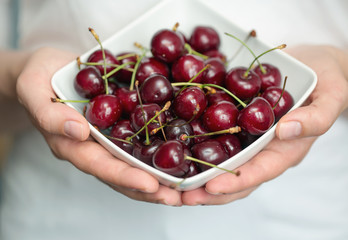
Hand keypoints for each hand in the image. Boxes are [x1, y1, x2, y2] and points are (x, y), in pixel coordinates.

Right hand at [16, 47, 181, 205]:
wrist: (50, 67)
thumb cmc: (37, 78)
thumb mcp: (33, 89)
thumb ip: (49, 113)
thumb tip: (78, 131)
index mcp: (73, 145)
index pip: (100, 166)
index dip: (125, 177)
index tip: (150, 185)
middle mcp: (95, 147)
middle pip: (124, 172)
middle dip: (151, 187)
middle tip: (178, 196)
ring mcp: (110, 137)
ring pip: (136, 160)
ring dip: (161, 174)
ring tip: (186, 184)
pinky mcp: (121, 123)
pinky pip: (141, 138)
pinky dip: (161, 147)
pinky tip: (181, 150)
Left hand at [181, 45, 347, 204]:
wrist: (314, 64)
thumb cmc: (328, 80)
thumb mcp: (331, 96)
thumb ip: (316, 118)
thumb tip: (286, 129)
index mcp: (286, 148)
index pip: (260, 171)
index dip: (235, 181)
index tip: (210, 188)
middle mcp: (264, 147)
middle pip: (236, 176)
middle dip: (209, 189)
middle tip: (181, 196)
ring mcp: (249, 136)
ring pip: (223, 161)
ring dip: (198, 173)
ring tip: (173, 183)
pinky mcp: (237, 122)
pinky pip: (218, 137)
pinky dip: (199, 145)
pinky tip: (178, 147)